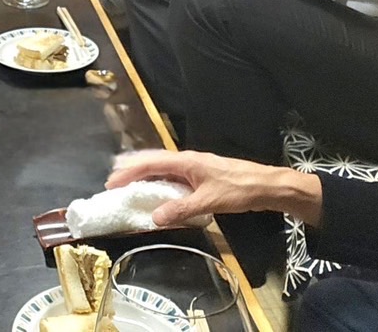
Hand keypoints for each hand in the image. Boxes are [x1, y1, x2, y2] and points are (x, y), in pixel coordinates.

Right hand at [106, 149, 322, 227]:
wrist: (265, 185)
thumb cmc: (237, 190)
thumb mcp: (208, 202)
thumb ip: (180, 209)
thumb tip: (153, 217)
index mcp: (186, 161)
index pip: (150, 163)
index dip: (129, 172)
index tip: (112, 182)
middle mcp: (187, 160)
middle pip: (153, 161)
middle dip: (132, 169)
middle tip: (113, 180)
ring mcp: (194, 167)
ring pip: (163, 167)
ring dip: (144, 174)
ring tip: (129, 183)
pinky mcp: (201, 175)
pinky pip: (173, 175)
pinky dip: (159, 180)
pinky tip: (157, 190)